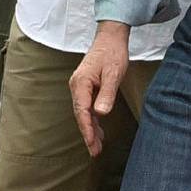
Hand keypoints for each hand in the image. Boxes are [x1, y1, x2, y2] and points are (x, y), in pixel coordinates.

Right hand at [70, 25, 130, 157]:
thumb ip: (107, 93)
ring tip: (96, 148)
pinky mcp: (87, 88)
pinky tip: (98, 133)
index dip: (86, 129)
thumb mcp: (113, 73)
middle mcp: (77, 86)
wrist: (110, 38)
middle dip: (87, 134)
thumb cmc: (112, 53)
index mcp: (81, 83)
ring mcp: (81, 88)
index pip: (82, 111)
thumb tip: (100, 113)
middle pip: (81, 115)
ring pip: (84, 114)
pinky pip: (88, 108)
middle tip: (94, 152)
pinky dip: (93, 121)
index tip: (91, 143)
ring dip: (90, 131)